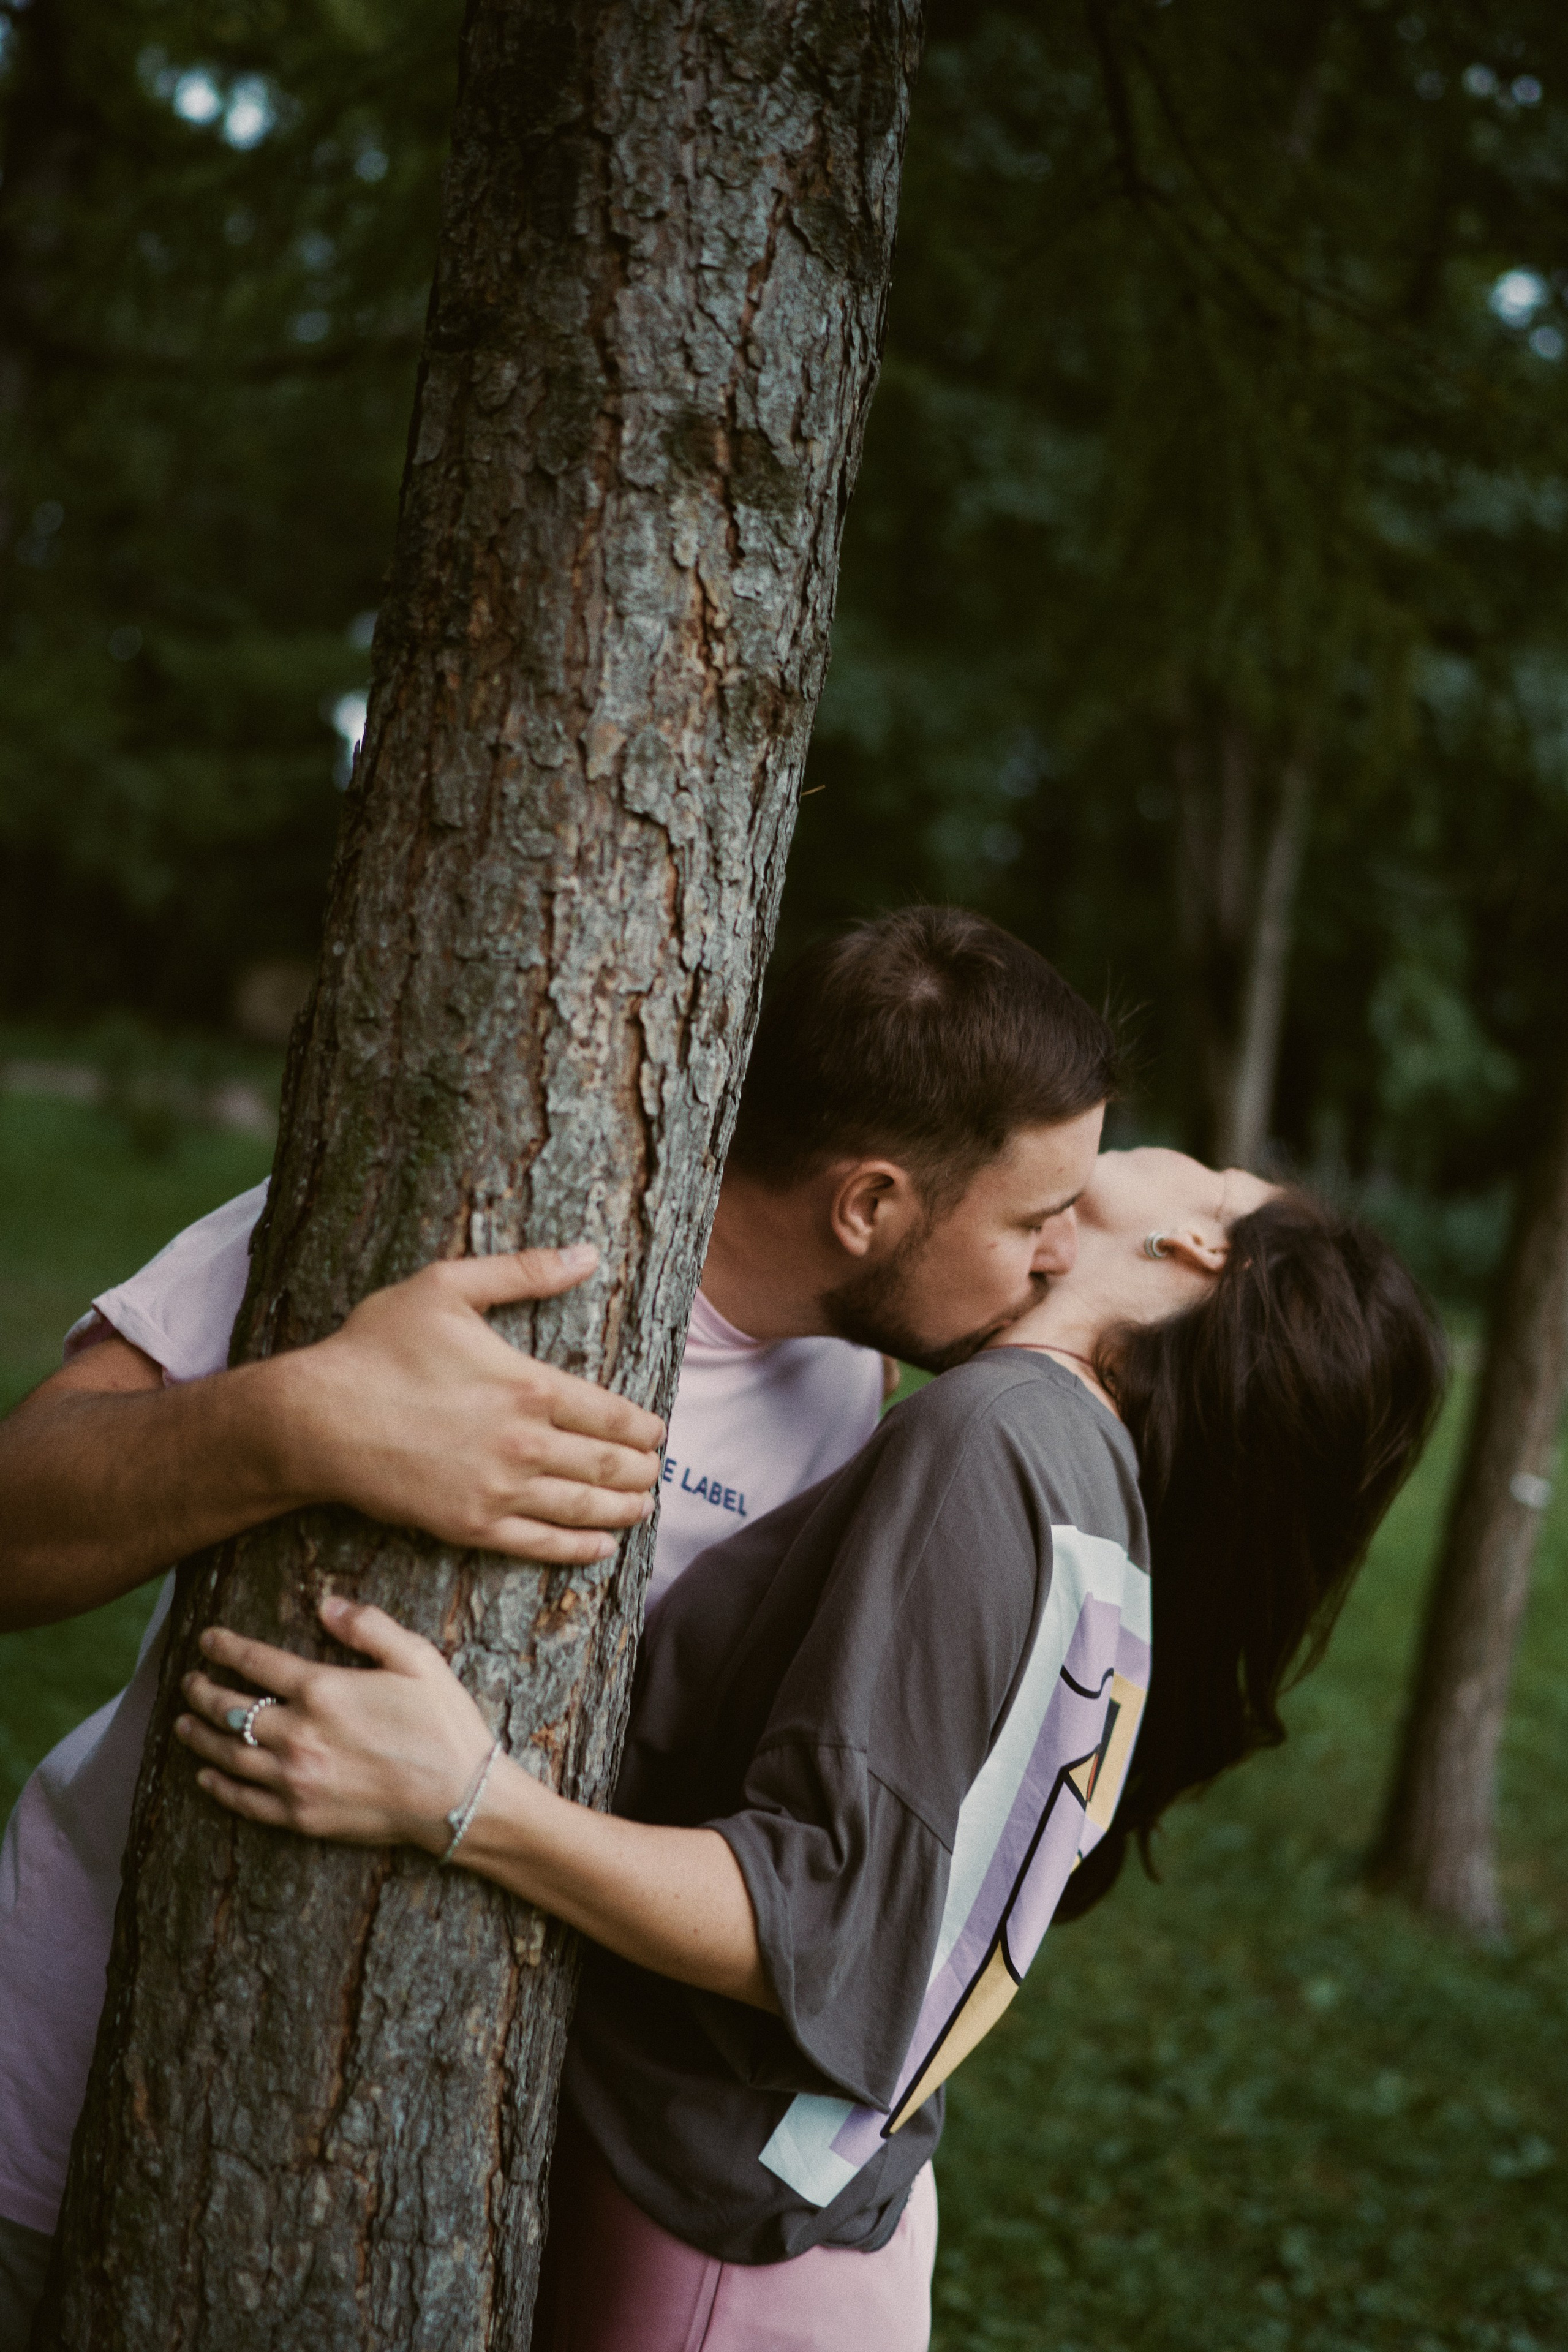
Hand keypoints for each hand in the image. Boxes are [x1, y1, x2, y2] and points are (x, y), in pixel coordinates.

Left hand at [175, 1595, 489, 1851]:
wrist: (459, 1800)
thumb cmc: (443, 1724)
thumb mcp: (418, 1659)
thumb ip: (369, 1626)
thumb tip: (326, 1604)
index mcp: (324, 1690)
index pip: (256, 1662)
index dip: (226, 1647)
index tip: (207, 1639)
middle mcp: (299, 1734)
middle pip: (231, 1709)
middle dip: (202, 1691)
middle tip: (189, 1681)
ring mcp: (296, 1779)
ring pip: (229, 1754)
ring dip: (199, 1736)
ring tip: (182, 1723)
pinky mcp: (301, 1816)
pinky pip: (245, 1801)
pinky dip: (219, 1786)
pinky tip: (205, 1776)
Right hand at [279, 1246, 664, 1564]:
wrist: (317, 1418)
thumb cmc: (376, 1347)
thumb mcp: (447, 1287)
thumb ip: (522, 1272)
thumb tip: (588, 1254)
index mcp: (529, 1386)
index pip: (611, 1415)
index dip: (643, 1428)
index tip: (658, 1433)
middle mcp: (525, 1443)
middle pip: (606, 1465)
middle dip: (641, 1471)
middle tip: (657, 1473)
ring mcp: (498, 1490)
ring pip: (582, 1507)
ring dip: (622, 1510)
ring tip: (643, 1508)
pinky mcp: (469, 1525)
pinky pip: (538, 1543)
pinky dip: (577, 1547)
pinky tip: (599, 1546)